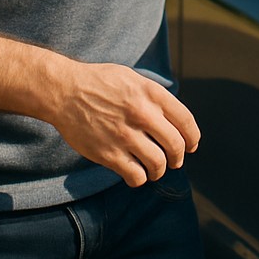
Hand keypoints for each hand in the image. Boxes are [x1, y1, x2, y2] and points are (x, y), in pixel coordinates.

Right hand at [53, 62, 200, 186]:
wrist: (65, 91)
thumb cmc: (100, 83)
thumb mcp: (133, 79)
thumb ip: (155, 97)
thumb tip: (174, 118)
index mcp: (151, 93)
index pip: (185, 120)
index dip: (192, 137)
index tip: (192, 145)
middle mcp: (142, 113)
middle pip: (175, 145)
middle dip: (178, 157)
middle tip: (174, 160)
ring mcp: (125, 135)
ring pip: (158, 164)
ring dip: (159, 170)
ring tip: (154, 168)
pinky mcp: (108, 154)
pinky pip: (135, 176)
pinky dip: (140, 179)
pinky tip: (136, 173)